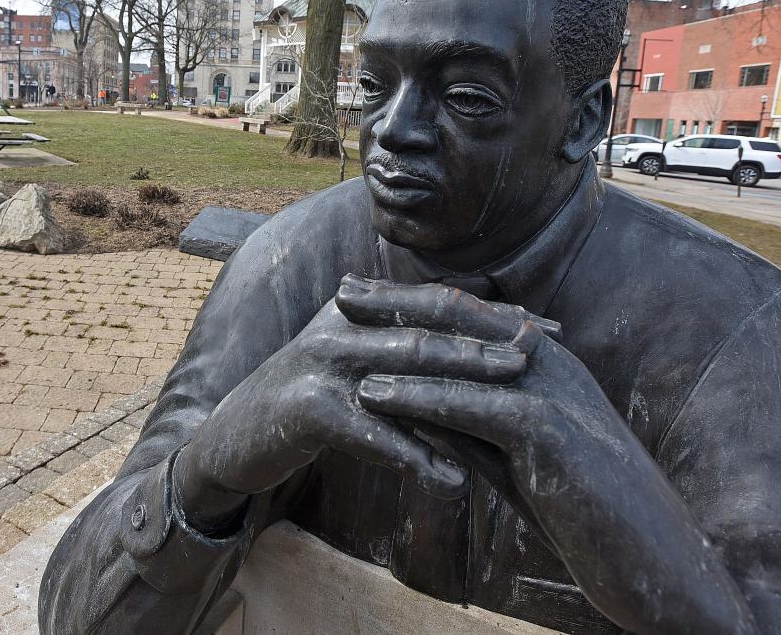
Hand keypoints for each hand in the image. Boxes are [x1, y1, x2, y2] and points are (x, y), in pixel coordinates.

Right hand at [173, 276, 536, 531]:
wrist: (235, 436)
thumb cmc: (310, 399)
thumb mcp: (354, 357)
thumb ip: (403, 339)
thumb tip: (474, 324)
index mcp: (357, 308)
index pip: (434, 302)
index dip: (491, 313)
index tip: (545, 329)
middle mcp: (339, 325)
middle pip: (423, 328)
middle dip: (486, 339)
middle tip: (538, 353)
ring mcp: (320, 364)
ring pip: (403, 371)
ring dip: (460, 385)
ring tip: (510, 401)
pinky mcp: (306, 410)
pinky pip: (371, 432)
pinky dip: (413, 456)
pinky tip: (451, 479)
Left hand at [346, 280, 756, 632]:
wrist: (653, 558)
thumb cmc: (584, 509)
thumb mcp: (514, 458)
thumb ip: (469, 428)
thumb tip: (414, 410)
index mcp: (545, 361)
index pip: (470, 315)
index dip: (414, 300)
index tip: (363, 292)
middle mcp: (550, 362)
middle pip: (460, 316)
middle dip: (397, 301)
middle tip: (340, 290)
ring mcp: (552, 391)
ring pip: (461, 353)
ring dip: (396, 342)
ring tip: (339, 335)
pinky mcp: (549, 431)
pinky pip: (471, 406)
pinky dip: (418, 398)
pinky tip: (373, 397)